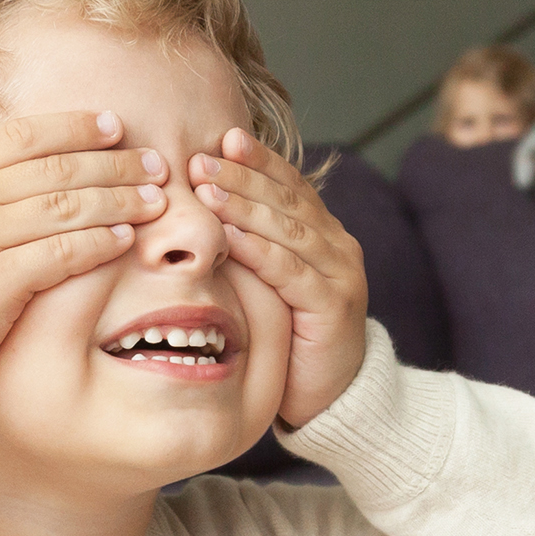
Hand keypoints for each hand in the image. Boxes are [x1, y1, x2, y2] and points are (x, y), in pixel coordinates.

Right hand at [0, 111, 168, 380]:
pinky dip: (99, 243)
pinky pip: (63, 253)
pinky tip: (126, 241)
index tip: (112, 125)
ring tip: (156, 200)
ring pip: (67, 206)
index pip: (22, 136)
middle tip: (155, 162)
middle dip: (113, 162)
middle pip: (57, 167)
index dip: (73, 127)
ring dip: (119, 199)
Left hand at [193, 129, 367, 428]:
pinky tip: (231, 237)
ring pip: (289, 229)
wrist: (330, 398)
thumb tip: (194, 211)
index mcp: (321, 233)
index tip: (222, 137)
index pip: (289, 185)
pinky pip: (293, 273)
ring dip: (247, 205)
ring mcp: (340, 274)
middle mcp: (336, 246)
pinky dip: (261, 251)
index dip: (258, 160)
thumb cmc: (289, 341)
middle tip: (202, 158)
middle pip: (287, 199)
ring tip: (208, 187)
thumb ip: (246, 248)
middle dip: (244, 175)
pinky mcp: (334, 307)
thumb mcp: (266, 286)